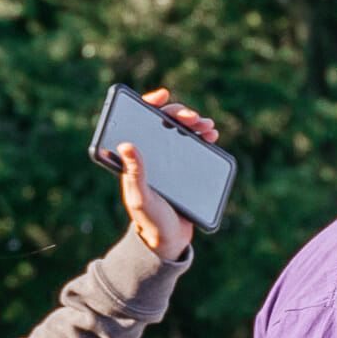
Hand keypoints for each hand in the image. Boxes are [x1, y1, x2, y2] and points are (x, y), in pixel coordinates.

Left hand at [112, 87, 220, 261]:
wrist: (168, 241)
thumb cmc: (149, 220)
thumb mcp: (140, 197)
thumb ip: (134, 173)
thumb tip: (125, 144)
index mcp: (133, 158)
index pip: (137, 122)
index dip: (149, 104)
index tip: (162, 96)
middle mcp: (149, 154)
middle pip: (163, 122)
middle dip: (179, 113)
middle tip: (193, 118)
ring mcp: (166, 160)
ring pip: (179, 131)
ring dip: (193, 123)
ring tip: (208, 126)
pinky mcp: (182, 168)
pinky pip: (192, 146)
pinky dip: (201, 137)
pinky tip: (211, 135)